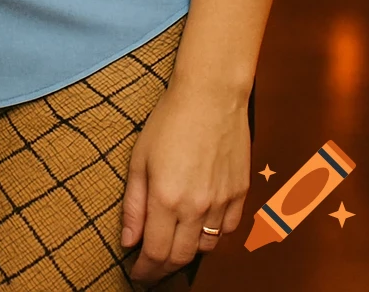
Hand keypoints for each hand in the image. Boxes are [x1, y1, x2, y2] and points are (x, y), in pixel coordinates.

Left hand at [121, 81, 249, 284]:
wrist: (211, 95)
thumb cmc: (169, 120)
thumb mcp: (139, 158)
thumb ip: (133, 205)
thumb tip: (128, 241)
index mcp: (166, 198)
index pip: (154, 253)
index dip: (144, 271)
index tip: (136, 275)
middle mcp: (196, 207)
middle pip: (180, 257)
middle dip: (162, 269)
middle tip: (151, 269)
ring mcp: (222, 202)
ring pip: (206, 248)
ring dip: (188, 252)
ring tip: (173, 244)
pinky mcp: (240, 194)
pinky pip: (228, 231)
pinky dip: (213, 236)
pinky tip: (200, 227)